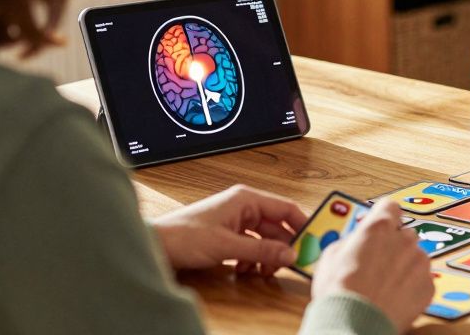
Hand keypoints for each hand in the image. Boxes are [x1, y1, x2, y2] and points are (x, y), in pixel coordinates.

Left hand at [151, 184, 307, 275]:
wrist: (156, 245)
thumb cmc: (183, 236)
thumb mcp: (228, 246)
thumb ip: (261, 251)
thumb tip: (289, 254)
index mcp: (246, 199)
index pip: (286, 208)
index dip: (302, 224)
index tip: (313, 241)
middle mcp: (243, 207)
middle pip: (276, 226)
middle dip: (283, 246)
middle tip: (290, 263)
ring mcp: (235, 220)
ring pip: (264, 238)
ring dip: (266, 256)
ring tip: (264, 270)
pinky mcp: (227, 234)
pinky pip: (251, 245)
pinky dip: (253, 259)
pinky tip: (247, 270)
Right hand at [311, 198, 432, 332]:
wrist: (355, 324)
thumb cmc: (339, 291)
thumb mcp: (331, 256)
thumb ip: (350, 241)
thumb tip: (356, 241)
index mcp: (379, 227)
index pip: (389, 207)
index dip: (384, 215)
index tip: (380, 223)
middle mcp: (404, 240)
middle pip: (404, 234)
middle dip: (393, 245)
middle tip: (378, 264)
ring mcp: (420, 263)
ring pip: (415, 258)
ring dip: (404, 267)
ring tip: (385, 286)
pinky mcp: (429, 286)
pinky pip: (422, 281)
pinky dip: (412, 288)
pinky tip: (395, 298)